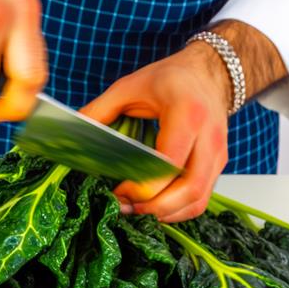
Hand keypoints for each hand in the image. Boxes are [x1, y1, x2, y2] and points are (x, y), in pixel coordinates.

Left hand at [80, 20, 287, 221]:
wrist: (208, 74)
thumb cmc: (169, 79)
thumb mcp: (128, 86)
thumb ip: (99, 110)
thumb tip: (71, 133)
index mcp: (188, 113)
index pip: (170, 162)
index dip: (144, 185)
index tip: (119, 190)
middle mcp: (209, 137)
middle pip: (189, 188)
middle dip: (153, 206)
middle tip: (125, 207)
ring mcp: (218, 154)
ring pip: (197, 200)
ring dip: (164, 213)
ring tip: (135, 209)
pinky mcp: (217, 167)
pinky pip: (201, 200)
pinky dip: (177, 212)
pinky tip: (153, 208)